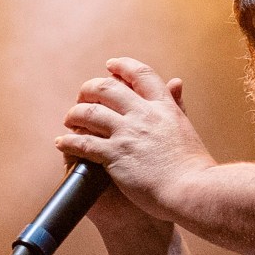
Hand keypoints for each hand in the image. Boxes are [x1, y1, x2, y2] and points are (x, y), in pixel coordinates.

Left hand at [60, 59, 213, 219]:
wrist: (192, 190)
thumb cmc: (192, 166)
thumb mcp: (185, 126)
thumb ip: (177, 104)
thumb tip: (176, 81)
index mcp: (163, 106)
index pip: (140, 74)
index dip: (122, 66)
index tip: (109, 65)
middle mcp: (143, 115)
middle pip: (107, 88)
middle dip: (89, 89)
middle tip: (82, 96)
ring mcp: (128, 134)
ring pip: (90, 113)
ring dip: (74, 114)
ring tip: (69, 119)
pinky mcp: (115, 155)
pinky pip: (83, 143)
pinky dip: (68, 141)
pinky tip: (61, 143)